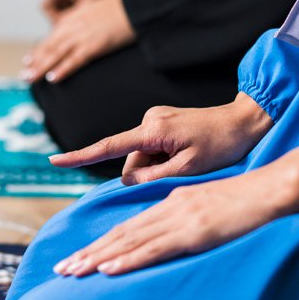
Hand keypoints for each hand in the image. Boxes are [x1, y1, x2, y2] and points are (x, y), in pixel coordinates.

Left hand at [20, 0, 135, 82]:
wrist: (134, 8)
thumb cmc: (120, 10)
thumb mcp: (96, 13)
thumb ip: (86, 24)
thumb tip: (84, 36)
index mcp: (73, 18)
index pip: (52, 38)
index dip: (39, 51)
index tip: (28, 60)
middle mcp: (73, 27)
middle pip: (49, 47)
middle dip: (35, 62)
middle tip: (24, 74)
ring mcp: (82, 37)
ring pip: (56, 54)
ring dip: (41, 68)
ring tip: (30, 78)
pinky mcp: (93, 46)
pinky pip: (74, 61)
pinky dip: (62, 70)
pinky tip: (53, 78)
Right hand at [50, 93, 271, 183]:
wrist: (244, 121)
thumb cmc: (221, 145)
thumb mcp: (189, 168)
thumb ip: (154, 177)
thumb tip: (128, 181)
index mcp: (153, 130)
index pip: (108, 147)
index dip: (80, 157)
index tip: (54, 160)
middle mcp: (149, 119)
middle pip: (131, 160)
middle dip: (147, 173)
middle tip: (181, 171)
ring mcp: (155, 118)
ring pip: (142, 157)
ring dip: (158, 167)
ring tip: (187, 161)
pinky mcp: (162, 121)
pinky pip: (151, 148)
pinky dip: (162, 158)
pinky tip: (184, 154)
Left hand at [53, 167, 294, 276]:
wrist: (270, 188)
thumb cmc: (245, 200)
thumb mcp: (208, 206)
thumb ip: (185, 218)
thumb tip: (169, 236)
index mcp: (171, 202)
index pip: (128, 226)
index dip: (101, 242)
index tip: (80, 257)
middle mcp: (169, 209)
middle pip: (121, 233)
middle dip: (89, 252)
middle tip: (63, 269)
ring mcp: (180, 219)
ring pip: (130, 241)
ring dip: (98, 257)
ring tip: (74, 272)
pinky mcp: (193, 231)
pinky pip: (155, 248)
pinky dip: (129, 259)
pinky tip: (109, 268)